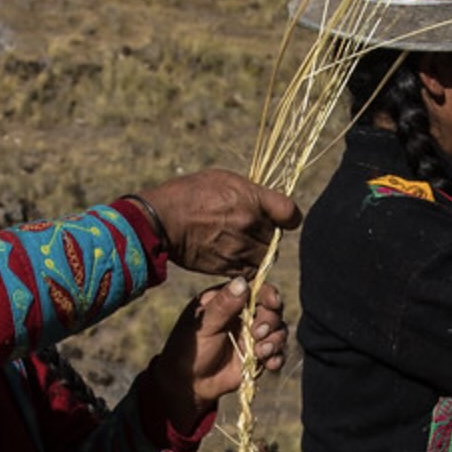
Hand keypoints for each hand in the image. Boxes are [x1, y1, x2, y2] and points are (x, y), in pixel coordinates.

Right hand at [138, 169, 301, 275]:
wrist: (161, 221)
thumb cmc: (188, 194)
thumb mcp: (221, 179)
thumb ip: (249, 192)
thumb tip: (264, 203)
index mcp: (251, 198)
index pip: (289, 212)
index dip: (288, 217)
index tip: (283, 218)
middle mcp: (250, 223)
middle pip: (276, 236)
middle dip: (268, 234)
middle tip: (251, 230)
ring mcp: (240, 247)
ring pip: (265, 256)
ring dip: (259, 252)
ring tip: (242, 245)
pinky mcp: (228, 267)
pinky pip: (250, 271)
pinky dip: (247, 267)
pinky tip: (235, 257)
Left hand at [150, 276, 287, 431]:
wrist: (189, 384)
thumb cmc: (189, 348)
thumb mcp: (204, 325)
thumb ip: (223, 305)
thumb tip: (242, 282)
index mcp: (229, 301)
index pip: (256, 290)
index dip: (269, 294)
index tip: (273, 303)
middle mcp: (245, 316)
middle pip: (272, 310)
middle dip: (270, 322)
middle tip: (257, 334)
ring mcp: (253, 337)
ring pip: (278, 331)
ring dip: (275, 341)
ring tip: (261, 352)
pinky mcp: (259, 356)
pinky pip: (277, 353)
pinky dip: (277, 358)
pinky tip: (270, 364)